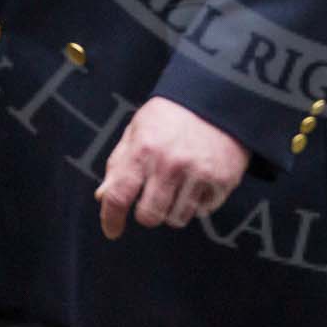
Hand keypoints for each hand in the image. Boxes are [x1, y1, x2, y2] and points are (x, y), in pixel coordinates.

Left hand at [95, 97, 249, 238]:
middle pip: (149, 216)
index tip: (112, 229)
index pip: (119, 196)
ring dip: (173, 209)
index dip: (111, 219)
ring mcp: (199, 173)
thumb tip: (103, 197)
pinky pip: (203, 210)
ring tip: (178, 186)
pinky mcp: (223, 179)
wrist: (218, 96)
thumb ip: (119, 163)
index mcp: (144, 148)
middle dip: (147, 213)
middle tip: (153, 199)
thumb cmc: (171, 115)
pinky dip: (197, 201)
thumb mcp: (138, 129)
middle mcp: (170, 163)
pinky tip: (198, 180)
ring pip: (177, 218)